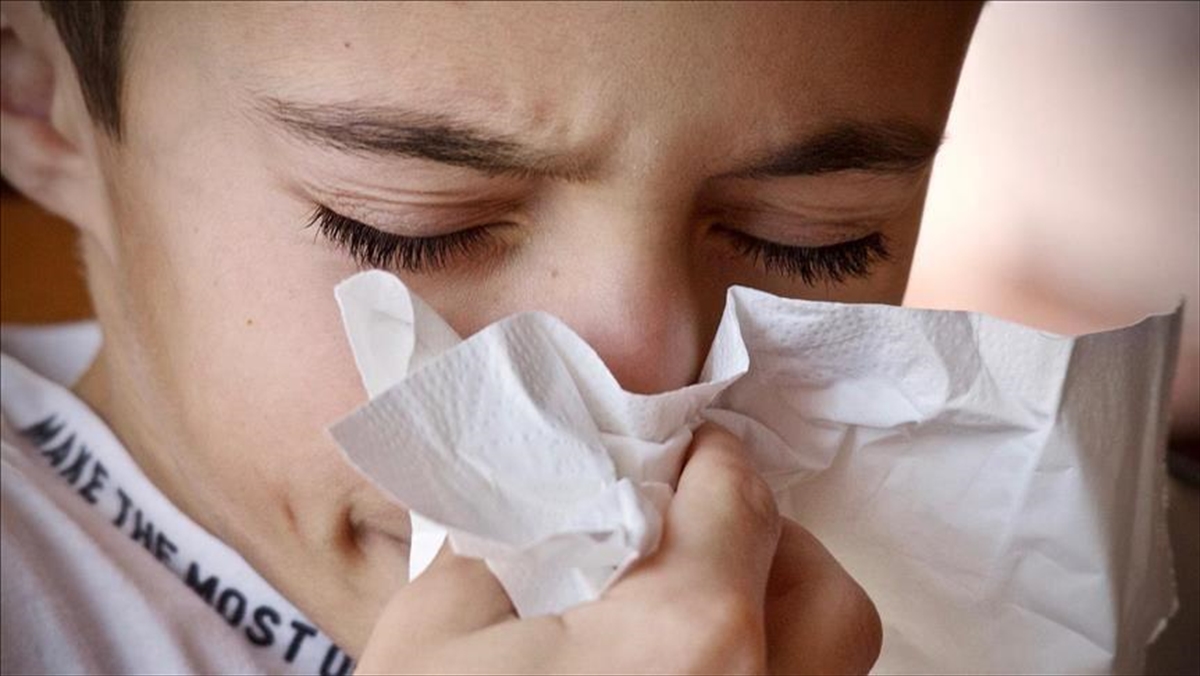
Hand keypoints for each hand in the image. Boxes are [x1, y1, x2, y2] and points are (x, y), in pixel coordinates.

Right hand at [355, 424, 881, 673]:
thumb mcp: (434, 633)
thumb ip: (506, 541)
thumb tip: (553, 502)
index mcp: (685, 634)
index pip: (740, 499)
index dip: (710, 457)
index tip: (686, 449)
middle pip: (823, 592)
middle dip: (768, 544)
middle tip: (694, 533)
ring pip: (831, 668)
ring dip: (778, 620)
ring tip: (690, 613)